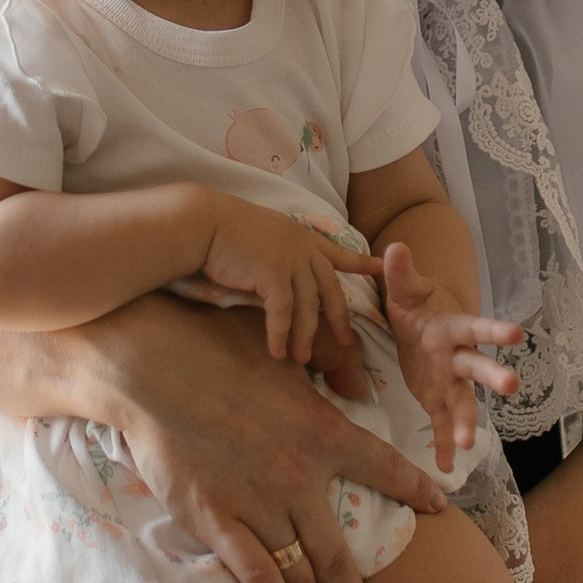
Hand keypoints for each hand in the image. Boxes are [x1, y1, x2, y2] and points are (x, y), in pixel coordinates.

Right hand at [79, 289, 443, 582]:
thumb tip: (355, 381)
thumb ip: (325, 369)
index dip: (414, 490)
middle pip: (347, 560)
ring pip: (308, 578)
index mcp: (325, 429)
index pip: (385, 467)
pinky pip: (260, 578)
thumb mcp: (284, 351)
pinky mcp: (217, 519)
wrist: (150, 363)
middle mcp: (301, 475)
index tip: (437, 510)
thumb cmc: (213, 345)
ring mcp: (260, 502)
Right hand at [185, 197, 374, 372]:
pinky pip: (282, 313)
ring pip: (307, 307)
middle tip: (347, 343)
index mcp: (300, 236)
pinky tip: (277, 353)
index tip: (379, 267)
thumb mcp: (261, 235)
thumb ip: (278, 252)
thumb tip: (279, 276)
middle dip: (339, 318)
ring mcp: (290, 260)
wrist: (202, 223)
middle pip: (329, 289)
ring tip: (302, 359)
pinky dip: (280, 335)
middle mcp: (301, 248)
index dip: (359, 262)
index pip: (337, 252)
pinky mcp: (273, 274)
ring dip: (304, 336)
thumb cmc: (222, 231)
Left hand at [376, 237, 521, 473]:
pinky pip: (442, 425)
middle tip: (512, 386)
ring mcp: (451, 381)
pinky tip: (444, 466)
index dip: (493, 329)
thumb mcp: (405, 290)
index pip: (475, 327)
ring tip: (469, 445)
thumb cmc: (417, 304)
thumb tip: (396, 246)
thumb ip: (402, 272)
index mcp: (452, 328)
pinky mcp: (438, 400)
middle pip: (477, 368)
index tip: (516, 331)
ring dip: (467, 423)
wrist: (421, 323)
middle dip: (493, 376)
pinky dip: (443, 445)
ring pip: (463, 403)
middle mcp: (458, 357)